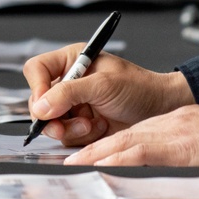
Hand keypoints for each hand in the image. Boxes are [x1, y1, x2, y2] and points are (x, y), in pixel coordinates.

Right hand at [24, 44, 193, 145]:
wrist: (162, 110)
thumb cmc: (139, 88)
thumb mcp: (103, 85)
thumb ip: (69, 93)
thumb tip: (41, 106)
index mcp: (71, 62)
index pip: (37, 70)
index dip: (37, 87)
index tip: (46, 105)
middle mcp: (68, 83)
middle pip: (39, 101)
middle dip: (52, 117)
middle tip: (62, 126)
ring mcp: (74, 106)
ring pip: (51, 122)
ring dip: (71, 128)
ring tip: (92, 125)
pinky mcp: (81, 125)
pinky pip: (67, 136)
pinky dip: (82, 137)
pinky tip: (99, 129)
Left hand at [64, 105, 198, 165]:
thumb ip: (180, 147)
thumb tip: (161, 165)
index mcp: (170, 125)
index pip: (130, 134)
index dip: (106, 146)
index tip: (86, 157)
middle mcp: (166, 127)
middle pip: (121, 137)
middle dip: (93, 151)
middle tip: (70, 164)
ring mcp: (172, 135)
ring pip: (126, 144)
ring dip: (98, 156)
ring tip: (76, 166)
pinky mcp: (181, 148)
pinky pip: (145, 153)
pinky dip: (122, 160)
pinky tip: (106, 168)